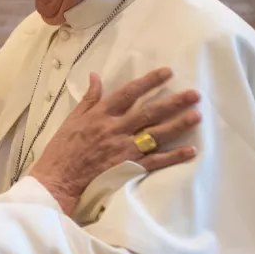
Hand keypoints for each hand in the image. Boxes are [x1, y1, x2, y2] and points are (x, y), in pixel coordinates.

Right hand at [31, 68, 200, 213]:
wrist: (57, 181)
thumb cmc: (62, 150)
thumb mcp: (72, 120)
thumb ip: (88, 99)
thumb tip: (95, 76)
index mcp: (101, 115)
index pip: (129, 93)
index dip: (150, 81)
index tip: (168, 72)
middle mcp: (115, 129)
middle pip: (149, 112)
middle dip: (173, 102)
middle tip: (194, 94)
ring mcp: (123, 149)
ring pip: (156, 134)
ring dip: (178, 125)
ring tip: (197, 115)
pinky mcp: (128, 168)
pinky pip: (155, 161)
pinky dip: (173, 156)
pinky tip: (190, 151)